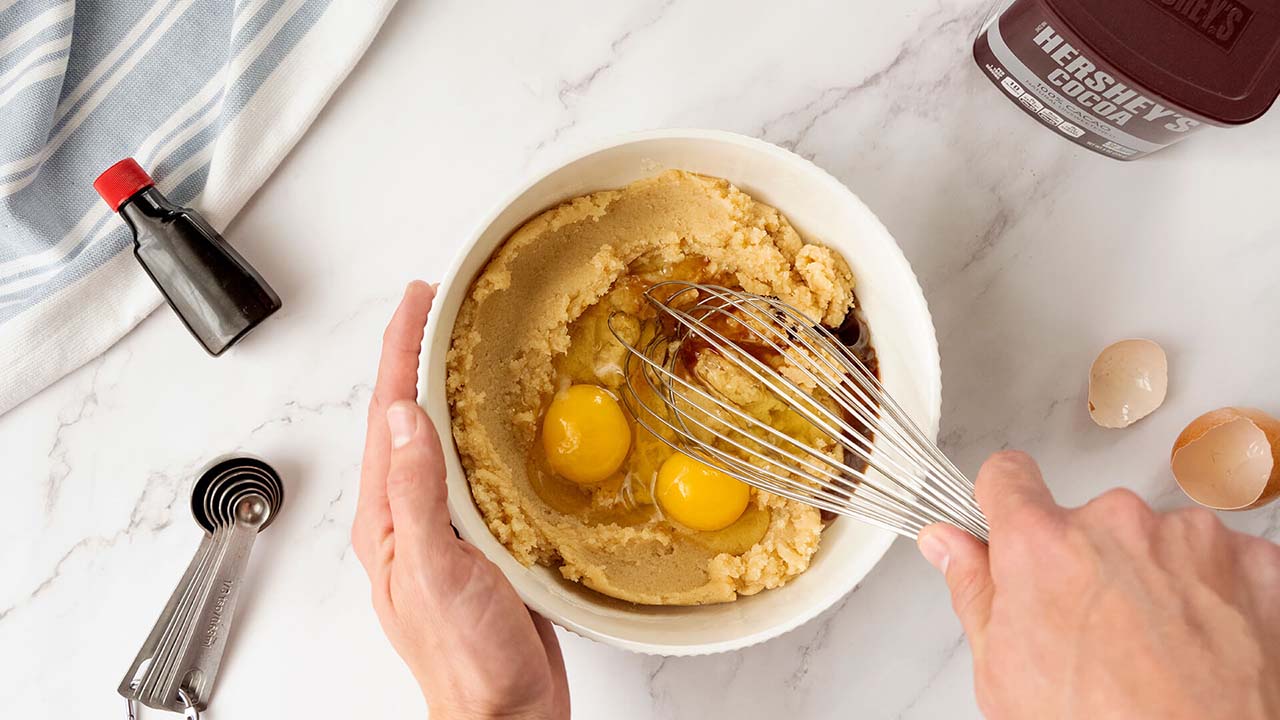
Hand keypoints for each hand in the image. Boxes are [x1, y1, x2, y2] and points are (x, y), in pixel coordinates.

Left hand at [352, 281, 569, 719]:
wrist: (505, 713)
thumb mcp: (434, 571)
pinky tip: (504, 422)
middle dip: (418, 356)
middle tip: (439, 305)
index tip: (417, 300)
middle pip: (408, 417)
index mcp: (387, 518)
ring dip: (449, 388)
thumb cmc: (466, 659)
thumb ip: (416, 495)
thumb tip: (404, 417)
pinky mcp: (479, 541)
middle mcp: (408, 516)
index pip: (388, 414)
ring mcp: (443, 528)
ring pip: (440, 439)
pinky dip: (484, 431)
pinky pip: (474, 469)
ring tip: (466, 344)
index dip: (400, 350)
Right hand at [919, 451, 1279, 719]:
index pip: (1007, 477)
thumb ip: (973, 590)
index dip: (1005, 501)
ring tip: (1156, 645)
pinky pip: (1220, 559)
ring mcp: (1191, 538)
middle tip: (1095, 627)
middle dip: (1088, 559)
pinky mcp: (1253, 561)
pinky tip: (1200, 644)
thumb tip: (947, 544)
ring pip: (1157, 537)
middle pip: (1088, 519)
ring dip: (1153, 574)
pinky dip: (1211, 593)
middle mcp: (1116, 523)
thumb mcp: (1003, 672)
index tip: (1011, 519)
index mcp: (1042, 545)